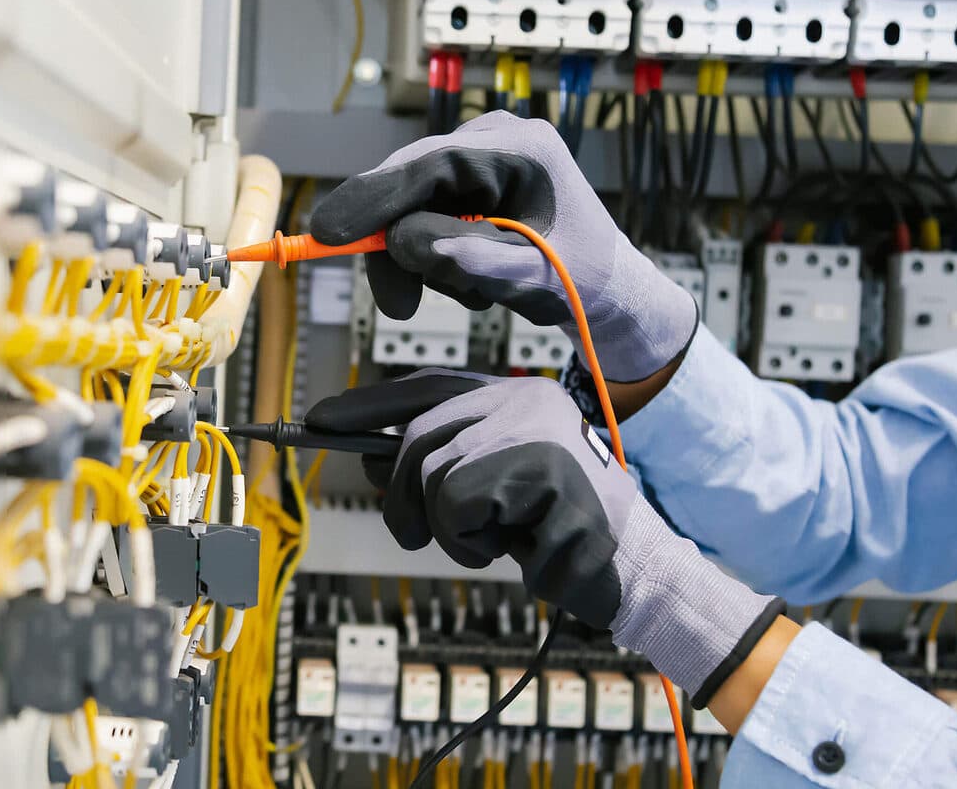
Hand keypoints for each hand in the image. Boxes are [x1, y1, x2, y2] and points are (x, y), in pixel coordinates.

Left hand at [306, 370, 783, 703]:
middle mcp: (525, 401)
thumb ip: (443, 467)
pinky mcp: (544, 475)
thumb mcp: (493, 492)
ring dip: (449, 531)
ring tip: (494, 542)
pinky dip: (473, 544)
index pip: (428, 388)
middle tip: (409, 536)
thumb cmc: (559, 529)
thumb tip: (370, 459)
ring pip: (433, 478)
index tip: (319, 420)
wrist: (637, 567)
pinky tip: (517, 549)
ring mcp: (537, 435)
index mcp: (517, 396)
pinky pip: (461, 511)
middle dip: (400, 498)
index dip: (368, 405)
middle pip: (418, 441)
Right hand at [310, 111, 696, 382]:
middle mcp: (495, 140)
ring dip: (426, 259)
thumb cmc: (583, 279)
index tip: (327, 234)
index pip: (427, 165)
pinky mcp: (470, 182)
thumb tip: (409, 242)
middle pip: (409, 183)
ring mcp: (480, 158)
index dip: (372, 200)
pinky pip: (424, 214)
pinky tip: (473, 279)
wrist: (608, 289)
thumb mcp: (530, 276)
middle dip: (399, 247)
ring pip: (411, 205)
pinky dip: (434, 254)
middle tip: (400, 306)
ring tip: (475, 293)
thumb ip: (473, 258)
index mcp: (520, 148)